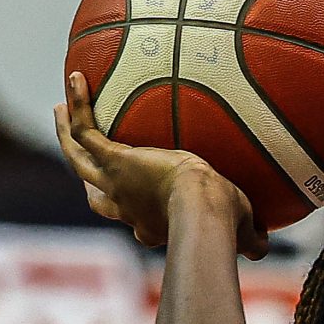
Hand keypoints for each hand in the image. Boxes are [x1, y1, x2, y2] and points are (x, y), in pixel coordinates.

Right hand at [53, 72, 263, 256]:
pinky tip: (76, 78)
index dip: (130, 212)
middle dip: (84, 174)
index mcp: (151, 225)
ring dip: (65, 134)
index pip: (133, 219)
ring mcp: (115, 184)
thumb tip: (263, 245)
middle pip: (93, 192)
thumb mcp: (240, 230)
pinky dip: (77, 105)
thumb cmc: (224, 221)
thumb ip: (251, 239)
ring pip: (77, 158)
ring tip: (60, 110)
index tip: (135, 199)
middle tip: (77, 152)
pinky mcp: (114, 160)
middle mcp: (126, 208)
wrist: (203, 209)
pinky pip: (85, 129)